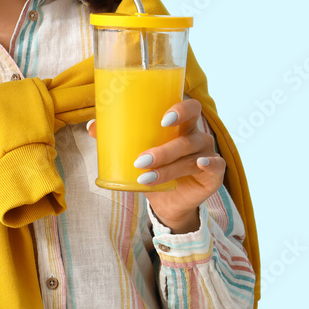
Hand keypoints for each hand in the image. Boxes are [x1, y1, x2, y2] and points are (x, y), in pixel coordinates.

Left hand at [87, 97, 224, 232]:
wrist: (167, 201)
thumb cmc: (153, 168)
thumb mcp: (135, 153)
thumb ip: (117, 138)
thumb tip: (92, 126)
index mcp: (181, 125)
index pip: (189, 107)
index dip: (180, 109)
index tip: (162, 119)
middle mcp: (196, 136)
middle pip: (189, 132)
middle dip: (166, 147)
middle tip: (142, 158)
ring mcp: (208, 154)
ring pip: (192, 155)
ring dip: (168, 166)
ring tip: (145, 176)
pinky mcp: (214, 175)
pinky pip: (216, 166)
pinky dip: (210, 164)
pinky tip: (199, 164)